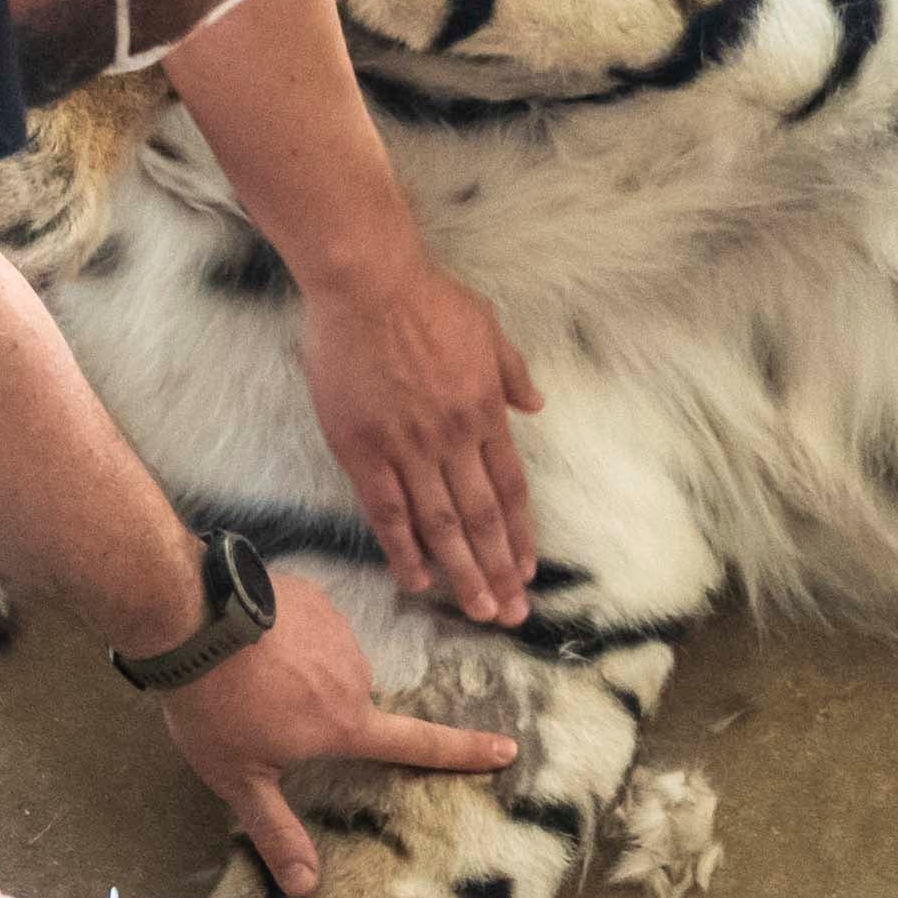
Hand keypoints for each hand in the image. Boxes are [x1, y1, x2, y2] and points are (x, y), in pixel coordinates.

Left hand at [159, 576, 518, 897]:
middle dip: (313, 710)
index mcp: (345, 724)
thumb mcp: (239, 779)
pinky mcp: (317, 599)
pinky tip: (251, 638)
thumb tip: (306, 887)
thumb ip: (278, 830)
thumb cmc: (216, 707)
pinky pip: (310, 626)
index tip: (506, 748)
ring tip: (247, 673)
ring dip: (300, 671)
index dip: (464, 750)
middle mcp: (355, 677)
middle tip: (259, 710)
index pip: (418, 743)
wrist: (193, 618)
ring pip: (327, 663)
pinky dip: (287, 636)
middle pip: (347, 704)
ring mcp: (340, 632)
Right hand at [301, 255, 541, 623]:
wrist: (367, 283)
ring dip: (463, 573)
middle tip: (512, 614)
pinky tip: (418, 581)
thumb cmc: (427, 298)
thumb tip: (534, 403)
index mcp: (485, 412)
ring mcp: (408, 447)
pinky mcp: (363, 449)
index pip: (511, 489)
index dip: (521, 534)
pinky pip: (387, 512)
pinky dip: (404, 550)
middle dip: (500, 570)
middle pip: (483, 518)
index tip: (529, 570)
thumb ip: (511, 372)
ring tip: (479, 611)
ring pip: (441, 525)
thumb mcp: (488, 328)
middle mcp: (453, 438)